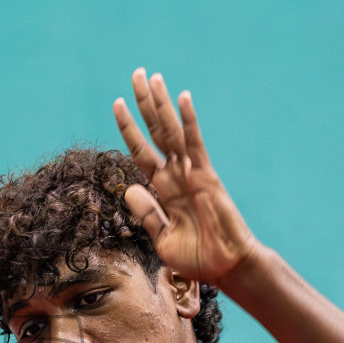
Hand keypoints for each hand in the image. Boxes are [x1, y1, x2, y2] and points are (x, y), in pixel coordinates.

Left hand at [113, 69, 257, 290]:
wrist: (226, 268)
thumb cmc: (197, 258)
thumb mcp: (162, 238)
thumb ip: (147, 213)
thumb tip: (127, 188)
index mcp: (163, 190)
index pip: (141, 152)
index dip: (129, 128)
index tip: (117, 104)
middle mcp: (176, 176)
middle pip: (155, 132)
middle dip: (144, 104)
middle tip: (136, 74)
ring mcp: (192, 173)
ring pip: (171, 131)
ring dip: (161, 104)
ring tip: (151, 78)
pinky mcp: (207, 176)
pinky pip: (195, 144)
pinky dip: (188, 121)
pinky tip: (182, 98)